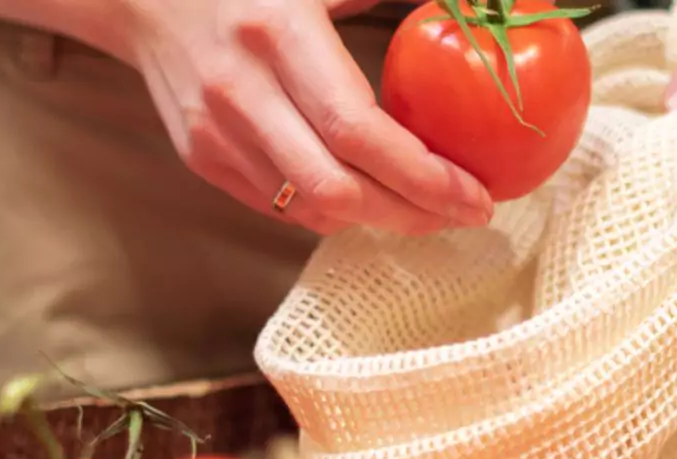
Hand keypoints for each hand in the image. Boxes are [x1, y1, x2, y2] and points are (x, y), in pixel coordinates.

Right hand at [122, 0, 492, 234]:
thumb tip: (472, 11)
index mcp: (278, 33)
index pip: (358, 131)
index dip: (423, 176)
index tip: (475, 195)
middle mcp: (242, 92)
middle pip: (339, 188)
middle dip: (412, 213)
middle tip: (463, 213)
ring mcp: (215, 132)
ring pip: (310, 209)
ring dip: (376, 219)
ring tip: (422, 208)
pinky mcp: (201, 157)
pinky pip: (280, 206)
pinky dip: (331, 211)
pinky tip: (365, 197)